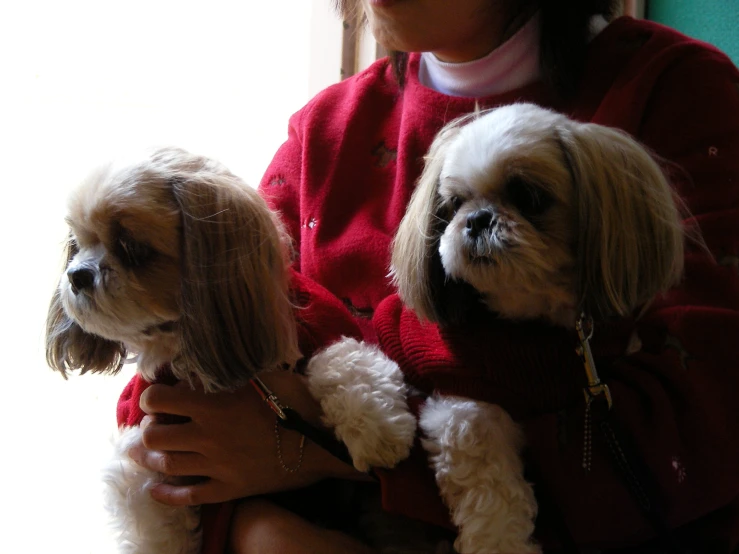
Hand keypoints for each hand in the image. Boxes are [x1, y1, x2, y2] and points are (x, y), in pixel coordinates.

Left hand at [128, 371, 361, 505]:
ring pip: (167, 464)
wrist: (323, 442)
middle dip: (150, 425)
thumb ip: (230, 370)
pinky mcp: (229, 488)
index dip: (152, 394)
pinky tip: (153, 489)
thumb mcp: (264, 373)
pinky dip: (166, 494)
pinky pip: (189, 497)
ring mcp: (216, 467)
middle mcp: (207, 438)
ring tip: (143, 449)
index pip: (161, 400)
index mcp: (213, 406)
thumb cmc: (297, 401)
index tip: (157, 392)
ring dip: (149, 455)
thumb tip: (204, 366)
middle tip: (155, 420)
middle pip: (156, 435)